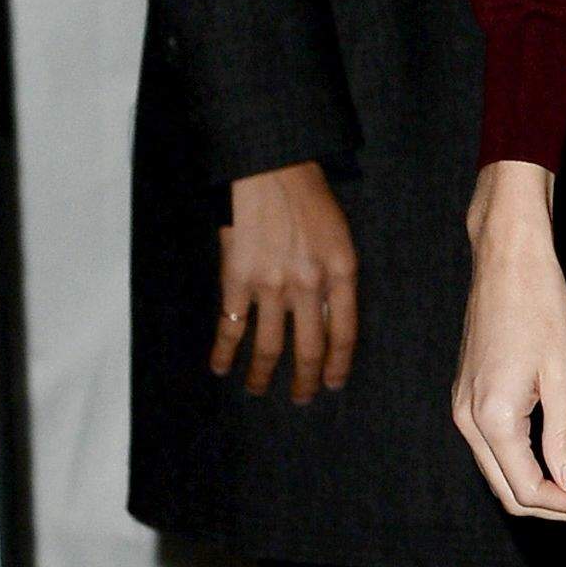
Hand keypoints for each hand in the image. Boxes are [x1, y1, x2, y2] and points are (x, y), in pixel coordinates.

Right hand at [214, 161, 356, 403]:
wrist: (271, 168)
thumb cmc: (309, 197)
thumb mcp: (340, 237)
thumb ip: (337, 279)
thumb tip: (330, 319)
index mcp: (341, 273)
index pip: (344, 334)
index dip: (339, 365)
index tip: (333, 384)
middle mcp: (309, 286)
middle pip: (309, 348)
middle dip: (305, 380)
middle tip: (301, 398)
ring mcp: (272, 285)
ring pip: (269, 346)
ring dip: (263, 375)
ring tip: (259, 390)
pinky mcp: (237, 279)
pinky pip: (230, 326)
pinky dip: (224, 351)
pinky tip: (221, 368)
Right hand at [451, 160, 565, 522]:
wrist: (507, 262)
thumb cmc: (540, 309)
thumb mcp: (563, 377)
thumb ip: (564, 438)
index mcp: (493, 418)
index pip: (529, 488)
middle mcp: (468, 420)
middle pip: (507, 490)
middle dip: (552, 507)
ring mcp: (462, 408)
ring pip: (497, 472)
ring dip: (537, 489)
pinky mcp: (466, 396)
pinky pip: (492, 448)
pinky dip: (521, 465)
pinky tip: (553, 461)